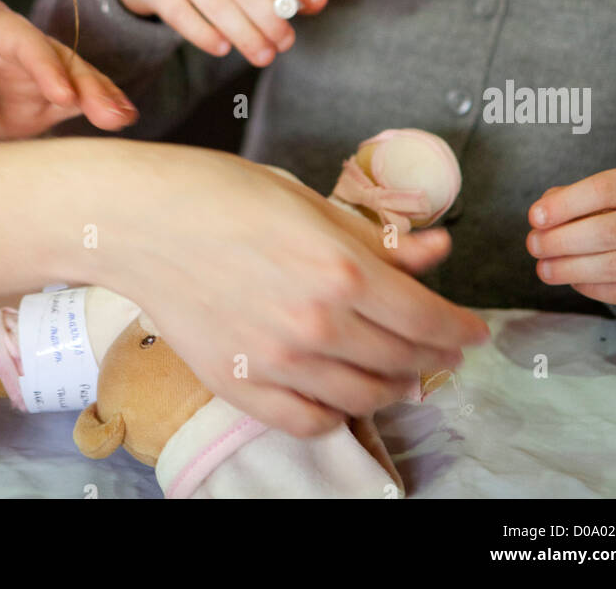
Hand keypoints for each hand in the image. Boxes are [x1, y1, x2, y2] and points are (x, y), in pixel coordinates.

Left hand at [0, 0, 137, 138]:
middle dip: (87, 84)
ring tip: (123, 119)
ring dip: (99, 98)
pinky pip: (67, 104)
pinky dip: (91, 111)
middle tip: (111, 113)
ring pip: (73, 80)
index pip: (22, 40)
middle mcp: (16, 44)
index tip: (61, 95)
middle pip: (59, 58)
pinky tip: (117, 121)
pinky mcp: (32, 101)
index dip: (44, 66)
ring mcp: (28, 73)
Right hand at [105, 144, 489, 435]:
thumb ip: (376, 241)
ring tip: (401, 374)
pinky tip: (345, 397)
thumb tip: (436, 253)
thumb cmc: (222, 194)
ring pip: (362, 396)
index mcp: (342, 270)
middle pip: (402, 360)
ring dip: (393, 387)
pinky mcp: (241, 384)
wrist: (143, 219)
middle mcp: (317, 323)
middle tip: (441, 349)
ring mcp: (278, 361)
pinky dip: (338, 414)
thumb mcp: (310, 204)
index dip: (459, 329)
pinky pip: (308, 420)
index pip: (427, 319)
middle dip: (432, 356)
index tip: (473, 332)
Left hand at [527, 168, 615, 319]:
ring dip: (572, 269)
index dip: (566, 204)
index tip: (535, 217)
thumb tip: (543, 213)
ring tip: (544, 269)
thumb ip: (575, 197)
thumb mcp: (612, 196)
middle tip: (534, 246)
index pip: (605, 189)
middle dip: (562, 240)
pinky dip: (595, 289)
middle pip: (609, 230)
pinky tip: (574, 282)